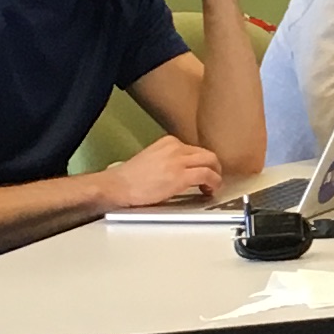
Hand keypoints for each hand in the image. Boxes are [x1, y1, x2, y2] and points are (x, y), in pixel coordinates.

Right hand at [97, 134, 221, 209]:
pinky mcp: (181, 176)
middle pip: (207, 154)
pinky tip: (208, 190)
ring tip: (211, 186)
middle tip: (212, 179)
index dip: (202, 163)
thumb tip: (182, 169)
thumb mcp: (152, 158)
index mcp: (168, 142)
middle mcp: (175, 147)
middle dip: (213, 167)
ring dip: (216, 175)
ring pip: (211, 162)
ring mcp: (179, 160)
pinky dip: (214, 183)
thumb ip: (169, 159)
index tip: (203, 171)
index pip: (195, 149)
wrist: (117, 186)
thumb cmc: (130, 178)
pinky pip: (208, 175)